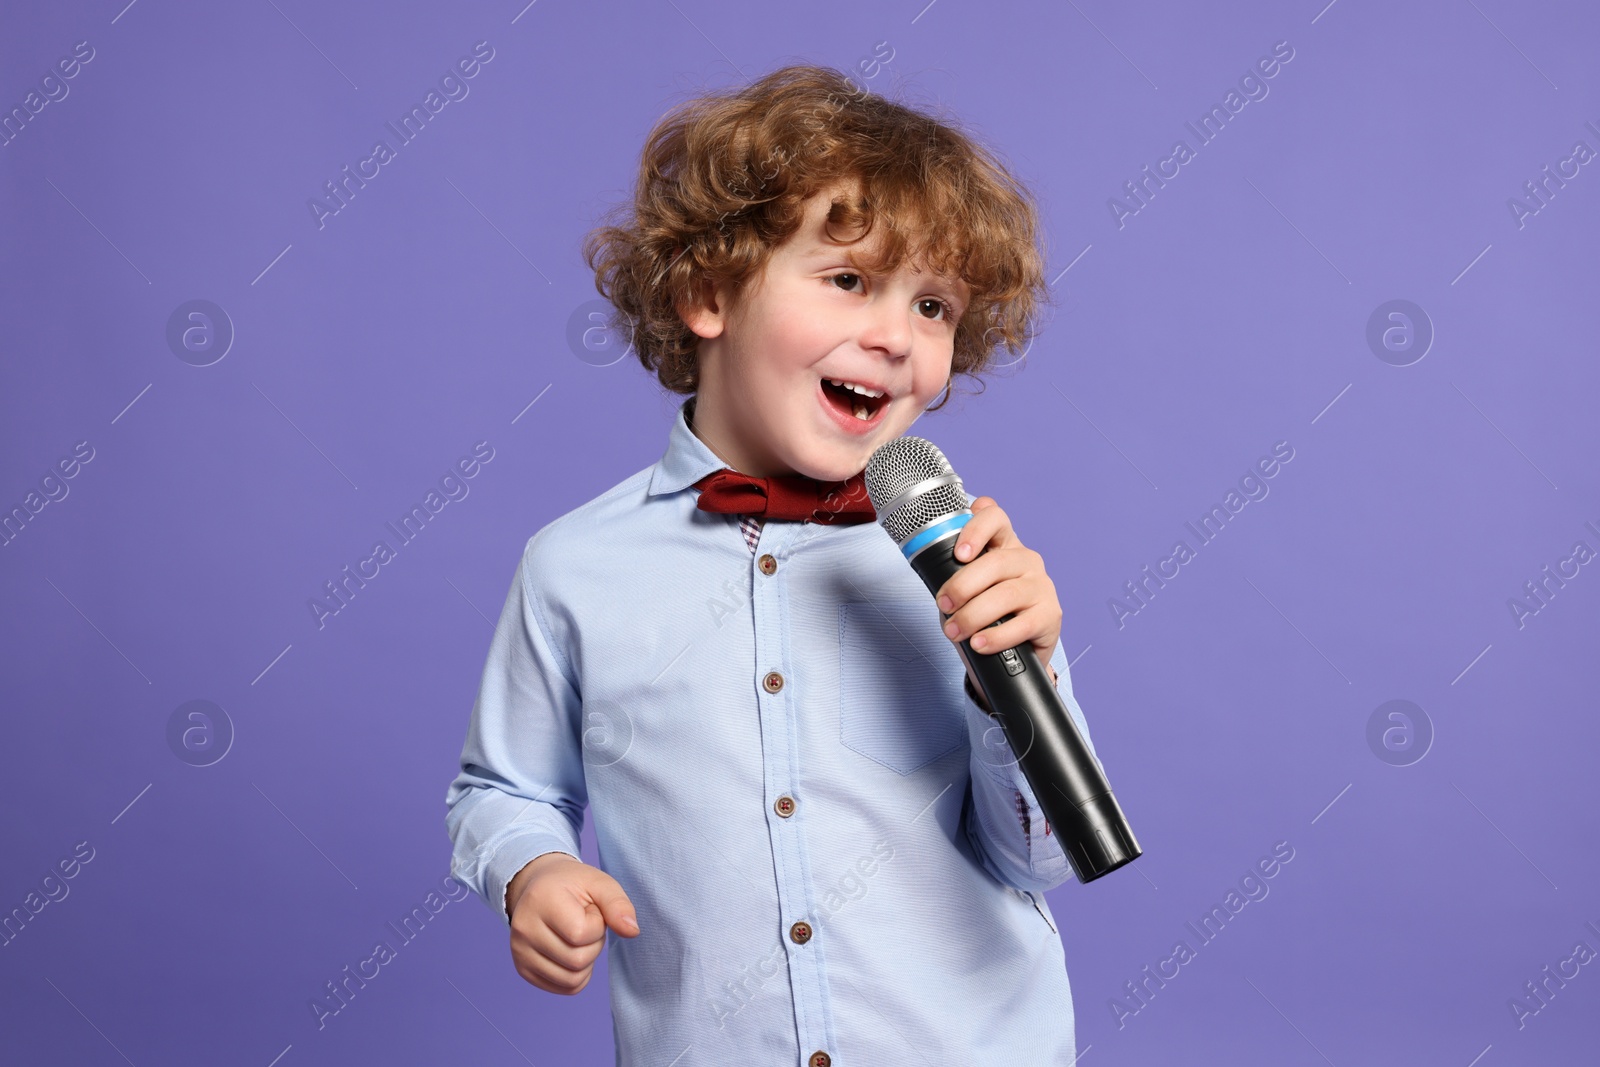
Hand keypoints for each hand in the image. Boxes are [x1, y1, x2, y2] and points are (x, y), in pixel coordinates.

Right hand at [506, 852, 639, 994]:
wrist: (539, 887)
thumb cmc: (573, 885)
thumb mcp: (599, 883)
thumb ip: (618, 904)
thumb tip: (632, 932)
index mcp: (541, 900)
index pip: (580, 934)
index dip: (597, 925)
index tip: (590, 910)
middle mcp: (523, 928)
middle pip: (577, 961)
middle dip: (594, 944)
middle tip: (585, 923)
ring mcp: (519, 952)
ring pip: (571, 980)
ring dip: (587, 961)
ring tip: (577, 936)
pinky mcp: (523, 969)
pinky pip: (564, 988)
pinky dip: (578, 975)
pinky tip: (572, 951)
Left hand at [934, 497, 1061, 699]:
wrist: (1013, 652)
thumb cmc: (986, 613)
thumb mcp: (966, 589)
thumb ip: (953, 573)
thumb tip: (932, 576)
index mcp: (1004, 543)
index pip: (995, 517)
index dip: (976, 529)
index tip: (958, 554)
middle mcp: (1026, 560)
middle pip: (996, 562)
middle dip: (962, 585)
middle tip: (944, 605)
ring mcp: (1042, 586)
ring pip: (1007, 594)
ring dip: (973, 615)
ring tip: (954, 631)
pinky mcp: (1051, 615)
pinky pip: (1023, 625)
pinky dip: (996, 636)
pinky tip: (979, 643)